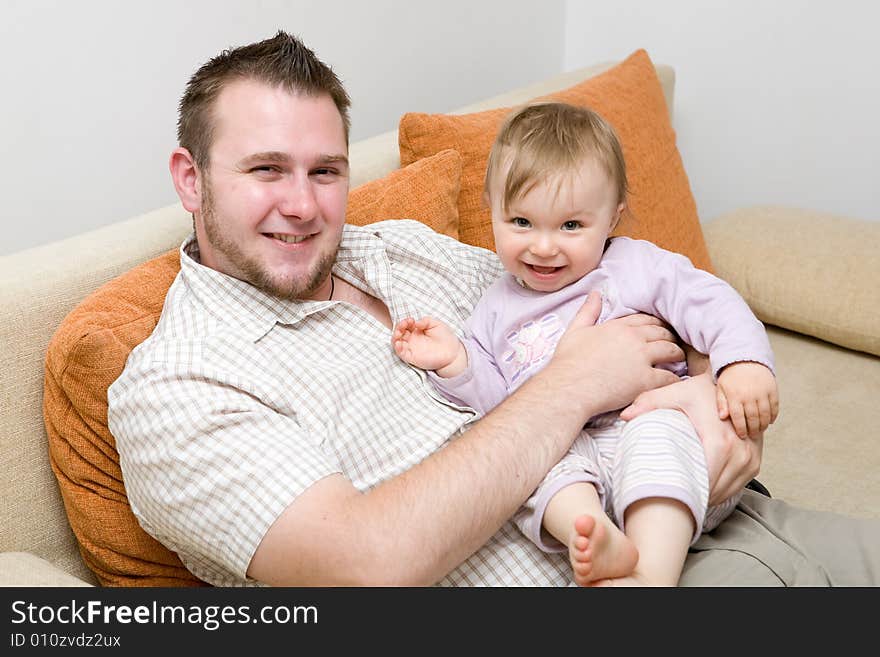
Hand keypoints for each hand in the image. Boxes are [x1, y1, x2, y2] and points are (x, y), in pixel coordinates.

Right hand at [392, 316, 466, 375]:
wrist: (453, 352)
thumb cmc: (445, 338)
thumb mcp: (436, 324)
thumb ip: (426, 321)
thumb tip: (416, 322)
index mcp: (417, 331)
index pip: (406, 325)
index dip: (405, 321)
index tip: (411, 320)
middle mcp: (412, 339)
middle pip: (399, 332)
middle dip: (399, 327)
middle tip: (404, 324)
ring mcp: (411, 348)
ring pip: (397, 342)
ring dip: (395, 336)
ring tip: (399, 332)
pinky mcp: (412, 357)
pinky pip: (401, 353)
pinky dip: (397, 348)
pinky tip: (399, 343)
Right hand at [547, 292, 684, 418]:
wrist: (568, 388)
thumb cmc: (568, 362)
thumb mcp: (575, 331)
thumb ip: (588, 311)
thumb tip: (595, 293)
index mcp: (618, 326)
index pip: (645, 319)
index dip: (655, 324)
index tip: (659, 329)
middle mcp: (633, 338)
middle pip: (662, 333)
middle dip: (669, 337)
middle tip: (672, 344)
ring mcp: (641, 358)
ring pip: (671, 351)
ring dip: (677, 355)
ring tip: (678, 361)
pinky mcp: (645, 380)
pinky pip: (669, 377)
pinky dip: (675, 379)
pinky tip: (676, 382)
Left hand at [620, 372, 761, 504]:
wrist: (735, 383)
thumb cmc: (703, 390)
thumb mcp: (675, 392)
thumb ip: (649, 403)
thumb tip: (625, 416)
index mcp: (721, 441)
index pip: (704, 480)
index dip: (687, 492)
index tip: (669, 496)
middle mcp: (741, 452)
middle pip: (715, 489)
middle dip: (694, 497)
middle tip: (672, 500)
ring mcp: (750, 458)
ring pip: (727, 491)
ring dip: (707, 496)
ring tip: (686, 498)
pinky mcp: (754, 462)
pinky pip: (737, 486)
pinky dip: (720, 490)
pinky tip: (702, 490)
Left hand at [716, 362, 778, 438]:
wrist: (745, 359)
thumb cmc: (731, 377)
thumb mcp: (721, 388)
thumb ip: (721, 403)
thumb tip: (723, 417)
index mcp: (735, 395)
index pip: (738, 418)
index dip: (741, 429)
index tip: (742, 436)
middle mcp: (749, 395)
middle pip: (753, 418)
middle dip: (753, 430)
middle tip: (753, 435)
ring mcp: (762, 392)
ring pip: (765, 414)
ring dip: (763, 425)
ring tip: (760, 430)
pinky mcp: (772, 389)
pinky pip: (774, 407)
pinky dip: (773, 416)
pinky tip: (769, 421)